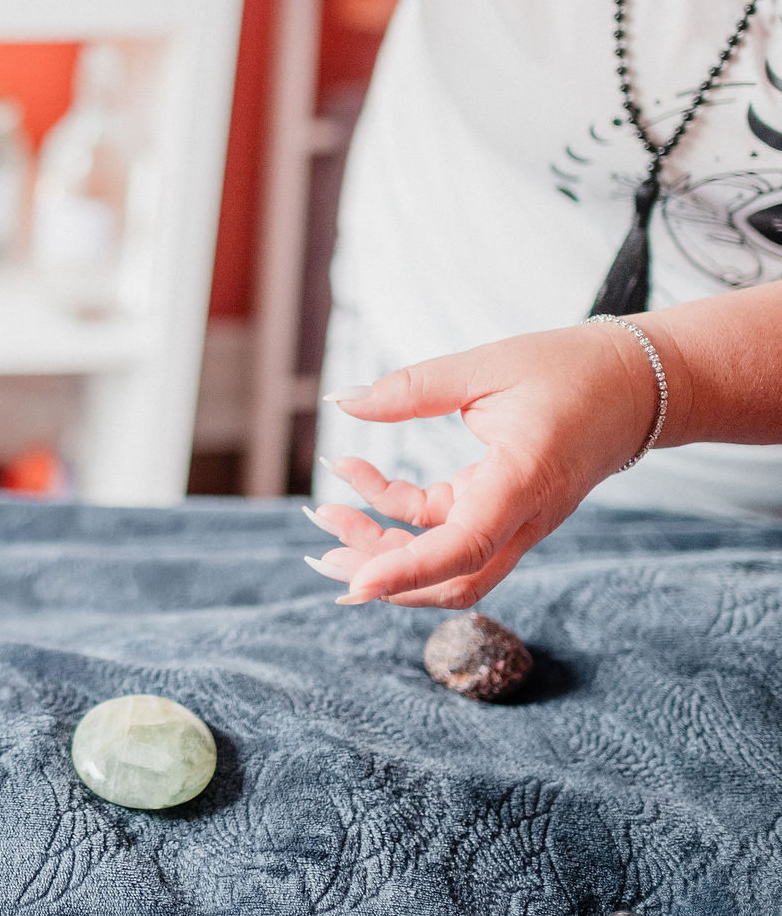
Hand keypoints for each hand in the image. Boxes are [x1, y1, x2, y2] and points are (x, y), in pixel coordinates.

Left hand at [300, 319, 665, 608]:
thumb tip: (343, 400)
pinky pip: (446, 533)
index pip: (463, 547)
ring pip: (446, 565)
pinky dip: (399, 519)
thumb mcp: (485, 367)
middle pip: (449, 578)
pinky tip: (358, 479)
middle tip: (317, 553)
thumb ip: (412, 388)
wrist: (636, 387)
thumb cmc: (569, 370)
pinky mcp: (502, 513)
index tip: (356, 585)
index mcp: (523, 481)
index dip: (406, 571)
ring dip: (384, 553)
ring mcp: (514, 523)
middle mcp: (522, 517)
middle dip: (380, 575)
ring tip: (326, 520)